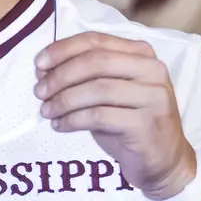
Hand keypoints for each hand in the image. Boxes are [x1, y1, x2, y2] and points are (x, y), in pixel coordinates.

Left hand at [34, 33, 196, 199]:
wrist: (162, 158)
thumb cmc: (129, 121)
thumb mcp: (106, 93)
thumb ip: (82, 76)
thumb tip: (42, 69)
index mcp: (141, 54)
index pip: (96, 41)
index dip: (62, 50)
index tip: (38, 65)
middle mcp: (152, 70)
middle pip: (95, 62)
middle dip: (60, 76)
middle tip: (39, 92)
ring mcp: (153, 96)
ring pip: (96, 89)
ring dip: (63, 100)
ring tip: (46, 111)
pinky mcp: (146, 123)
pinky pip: (99, 116)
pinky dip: (72, 120)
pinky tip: (60, 125)